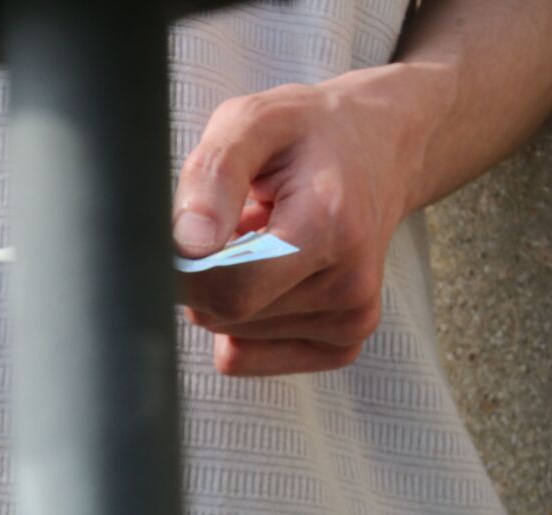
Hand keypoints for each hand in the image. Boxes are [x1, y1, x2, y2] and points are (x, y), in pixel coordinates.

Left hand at [173, 75, 421, 375]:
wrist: (379, 149)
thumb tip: (187, 245)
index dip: (183, 269)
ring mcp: (351, 320)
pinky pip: (247, 355)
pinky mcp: (342, 344)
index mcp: (330, 225)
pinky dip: (239, 319)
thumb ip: (214, 175)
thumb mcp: (253, 121)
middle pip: (225, 312)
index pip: (232, 286)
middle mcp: (349, 284)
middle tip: (222, 223)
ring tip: (256, 239)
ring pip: (231, 333)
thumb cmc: (307, 133)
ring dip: (223, 289)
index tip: (171, 235)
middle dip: (201, 272)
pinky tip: (266, 273)